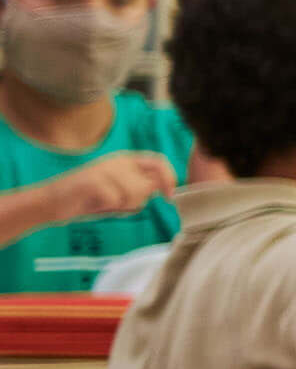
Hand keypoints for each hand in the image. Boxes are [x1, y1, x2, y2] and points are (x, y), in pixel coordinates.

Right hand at [58, 151, 176, 221]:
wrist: (51, 202)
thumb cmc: (90, 200)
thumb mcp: (121, 193)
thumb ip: (142, 189)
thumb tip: (163, 190)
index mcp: (126, 161)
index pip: (159, 162)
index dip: (169, 179)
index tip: (170, 197)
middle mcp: (118, 160)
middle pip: (147, 185)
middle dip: (136, 202)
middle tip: (114, 203)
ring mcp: (105, 168)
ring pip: (134, 194)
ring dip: (120, 206)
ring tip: (102, 202)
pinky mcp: (93, 179)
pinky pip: (115, 200)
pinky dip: (106, 207)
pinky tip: (92, 203)